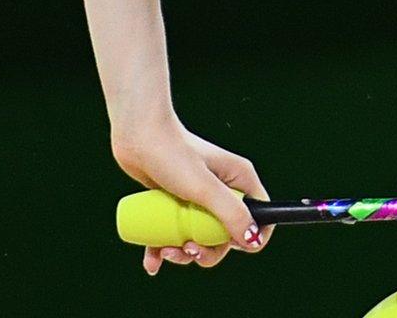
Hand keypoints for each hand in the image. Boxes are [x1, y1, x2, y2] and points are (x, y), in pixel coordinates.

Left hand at [111, 116, 271, 274]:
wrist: (135, 135)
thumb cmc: (172, 153)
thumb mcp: (204, 188)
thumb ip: (232, 214)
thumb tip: (253, 242)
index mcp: (239, 181)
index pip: (260, 217)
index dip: (248, 237)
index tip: (225, 244)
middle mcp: (222, 191)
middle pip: (225, 235)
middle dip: (207, 250)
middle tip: (188, 249)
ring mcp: (197, 198)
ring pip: (198, 238)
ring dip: (182, 253)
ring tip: (165, 250)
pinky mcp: (175, 202)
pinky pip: (174, 233)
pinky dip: (163, 249)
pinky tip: (152, 261)